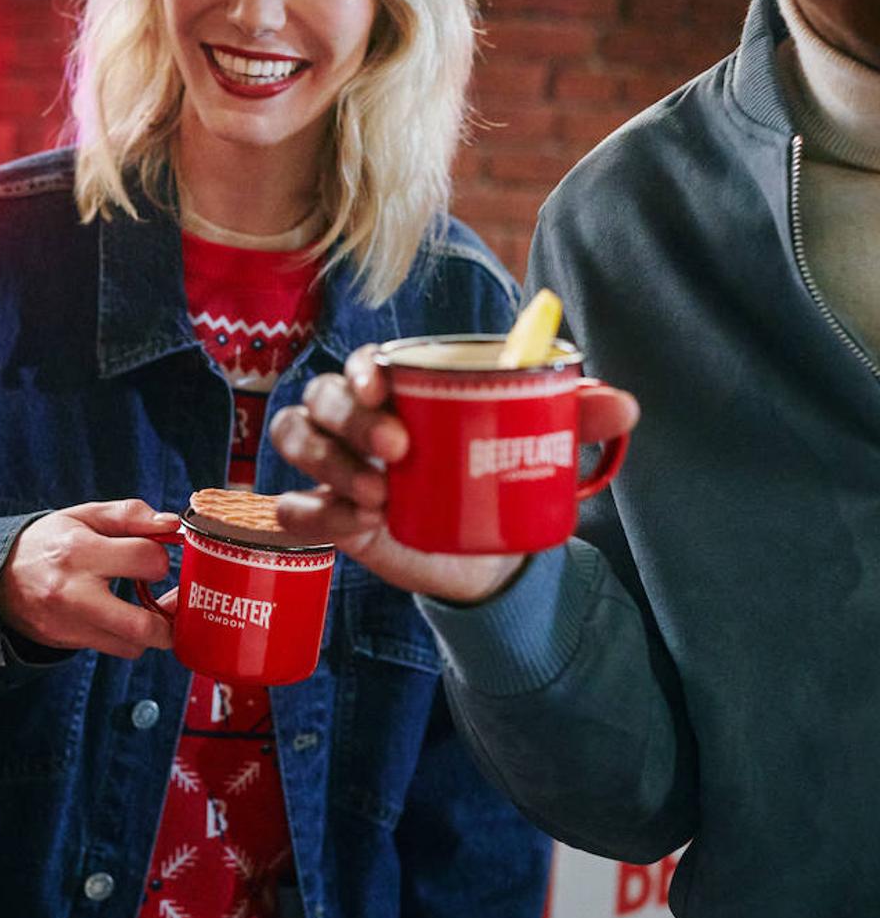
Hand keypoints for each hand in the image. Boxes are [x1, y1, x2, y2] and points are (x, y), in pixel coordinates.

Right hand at [0, 499, 179, 656]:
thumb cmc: (48, 542)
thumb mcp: (84, 516)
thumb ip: (130, 515)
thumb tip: (171, 524)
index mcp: (81, 551)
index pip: (146, 560)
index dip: (159, 557)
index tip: (153, 555)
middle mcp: (75, 593)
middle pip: (143, 625)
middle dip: (171, 617)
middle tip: (174, 600)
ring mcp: (71, 624)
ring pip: (134, 645)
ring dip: (152, 631)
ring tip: (152, 610)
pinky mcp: (69, 642)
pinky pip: (117, 650)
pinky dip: (130, 638)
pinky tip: (126, 618)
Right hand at [269, 345, 640, 602]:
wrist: (487, 553)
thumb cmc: (500, 478)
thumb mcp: (539, 447)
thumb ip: (576, 421)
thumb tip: (624, 406)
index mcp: (400, 390)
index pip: (362, 363)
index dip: (361, 368)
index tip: (382, 385)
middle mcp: (357, 420)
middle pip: (322, 396)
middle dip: (350, 418)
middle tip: (398, 448)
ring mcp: (336, 466)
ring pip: (295, 438)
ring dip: (326, 461)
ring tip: (377, 496)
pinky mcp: (327, 514)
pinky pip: (293, 508)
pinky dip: (313, 514)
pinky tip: (356, 525)